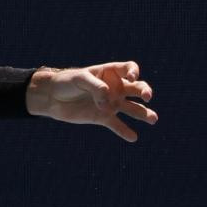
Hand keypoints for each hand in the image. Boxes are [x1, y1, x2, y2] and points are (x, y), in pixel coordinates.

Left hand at [26, 61, 156, 141]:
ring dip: (144, 113)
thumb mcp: (80, 79)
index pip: (129, 68)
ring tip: (153, 119)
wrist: (53, 97)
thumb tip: (108, 100)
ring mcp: (110, 103)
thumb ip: (96, 86)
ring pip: (132, 108)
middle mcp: (115, 88)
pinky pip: (117, 125)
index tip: (132, 78)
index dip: (134, 72)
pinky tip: (133, 137)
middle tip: (147, 97)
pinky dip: (124, 131)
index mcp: (110, 73)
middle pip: (136, 88)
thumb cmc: (66, 82)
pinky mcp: (103, 117)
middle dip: (145, 91)